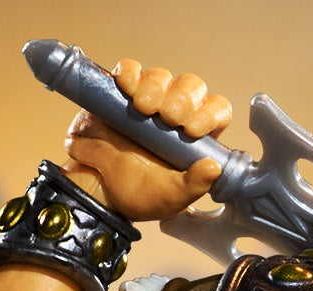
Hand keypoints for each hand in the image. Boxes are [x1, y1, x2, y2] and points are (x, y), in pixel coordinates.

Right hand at [62, 60, 232, 221]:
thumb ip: (194, 185)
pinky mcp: (121, 92)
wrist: (96, 190)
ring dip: (155, 87)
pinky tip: (126, 87)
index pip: (216, 110)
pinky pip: (129, 71)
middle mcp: (176, 111)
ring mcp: (148, 98)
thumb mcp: (171, 197)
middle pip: (190, 87)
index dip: (209, 114)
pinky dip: (129, 74)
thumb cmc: (139, 194)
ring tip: (142, 107)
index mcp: (197, 135)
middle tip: (168, 117)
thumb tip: (213, 168)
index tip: (192, 130)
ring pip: (161, 77)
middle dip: (182, 98)